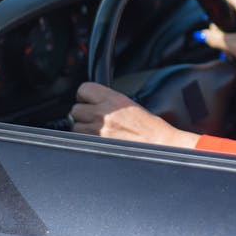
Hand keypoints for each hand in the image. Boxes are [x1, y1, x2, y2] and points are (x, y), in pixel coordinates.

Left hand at [68, 81, 198, 147]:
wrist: (160, 145)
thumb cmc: (151, 129)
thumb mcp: (130, 104)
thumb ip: (109, 101)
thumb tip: (94, 102)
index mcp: (113, 99)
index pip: (83, 89)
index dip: (85, 96)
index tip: (89, 101)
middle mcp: (103, 113)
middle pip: (75, 109)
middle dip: (83, 114)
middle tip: (95, 119)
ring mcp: (98, 131)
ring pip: (75, 127)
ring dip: (83, 129)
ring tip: (99, 132)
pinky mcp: (97, 145)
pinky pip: (81, 141)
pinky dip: (87, 141)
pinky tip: (100, 141)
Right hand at [202, 0, 235, 79]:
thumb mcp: (232, 47)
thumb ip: (215, 38)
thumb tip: (202, 35)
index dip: (219, 4)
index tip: (213, 18)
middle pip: (230, 8)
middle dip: (220, 23)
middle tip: (218, 38)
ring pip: (234, 19)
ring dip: (226, 32)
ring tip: (226, 47)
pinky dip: (233, 36)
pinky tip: (232, 50)